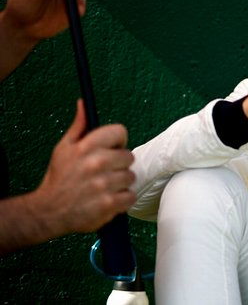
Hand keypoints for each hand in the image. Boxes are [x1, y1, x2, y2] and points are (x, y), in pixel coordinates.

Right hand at [30, 100, 135, 235]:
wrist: (48, 212)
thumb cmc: (59, 179)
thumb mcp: (63, 149)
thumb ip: (79, 126)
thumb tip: (84, 103)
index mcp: (86, 147)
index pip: (120, 131)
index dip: (116, 142)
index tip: (110, 150)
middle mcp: (97, 163)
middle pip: (129, 156)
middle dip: (118, 165)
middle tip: (103, 172)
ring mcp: (104, 184)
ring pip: (130, 177)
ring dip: (120, 184)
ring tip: (103, 187)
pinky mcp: (109, 204)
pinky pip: (130, 196)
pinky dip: (121, 200)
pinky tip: (107, 199)